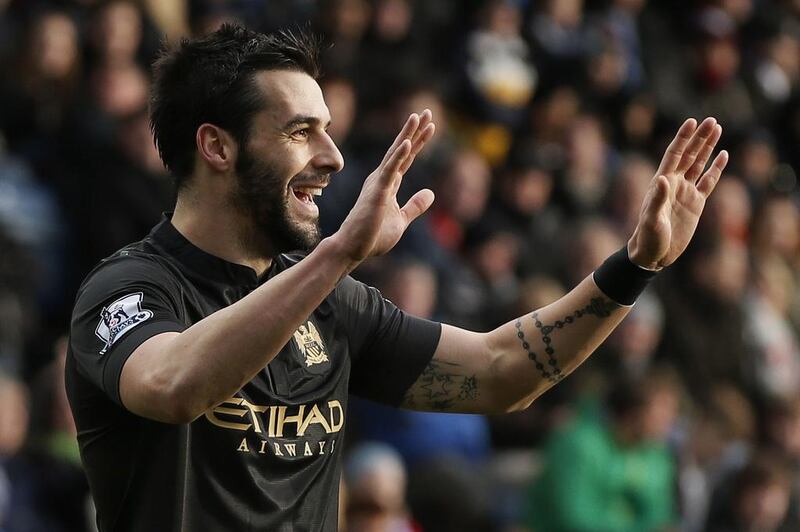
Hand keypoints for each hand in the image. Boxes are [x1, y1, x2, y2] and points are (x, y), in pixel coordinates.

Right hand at [332, 110, 435, 266]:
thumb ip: (415, 206)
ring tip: (418, 118)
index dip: (418, 142)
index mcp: (388, 184)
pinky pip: (390, 170)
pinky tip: (408, 142)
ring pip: (396, 154)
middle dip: (415, 131)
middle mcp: (382, 178)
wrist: (352, 248)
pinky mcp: (377, 192)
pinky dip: (398, 156)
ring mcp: (378, 183)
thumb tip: (431, 193)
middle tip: (428, 113)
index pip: (407, 158)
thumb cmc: (373, 235)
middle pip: (402, 150)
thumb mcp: (402, 219)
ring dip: (407, 135)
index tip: (431, 126)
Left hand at [627, 117, 728, 269]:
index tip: (692, 122)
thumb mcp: (651, 219)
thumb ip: (657, 199)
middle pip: (689, 155)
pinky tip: (723, 155)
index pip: (674, 155)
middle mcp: (674, 184)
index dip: (682, 138)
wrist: (653, 254)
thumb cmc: (647, 237)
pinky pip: (708, 182)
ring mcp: (685, 192)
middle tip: (711, 120)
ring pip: (699, 164)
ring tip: (717, 129)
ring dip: (708, 147)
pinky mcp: (696, 204)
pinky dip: (715, 169)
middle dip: (699, 138)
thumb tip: (662, 178)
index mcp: (661, 183)